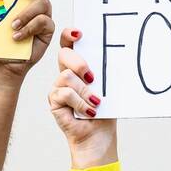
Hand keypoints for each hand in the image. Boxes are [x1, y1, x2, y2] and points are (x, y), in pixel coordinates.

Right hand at [48, 27, 117, 167]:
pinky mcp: (54, 101)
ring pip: (66, 76)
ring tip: (95, 103)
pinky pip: (65, 93)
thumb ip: (106, 71)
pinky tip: (89, 111)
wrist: (98, 137)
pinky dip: (80, 103)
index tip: (80, 33)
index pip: (69, 44)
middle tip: (92, 77)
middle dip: (79, 63)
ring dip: (85, 91)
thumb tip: (116, 53)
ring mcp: (58, 87)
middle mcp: (66, 74)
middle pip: (64, 55)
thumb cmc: (105, 112)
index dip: (69, 35)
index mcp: (79, 67)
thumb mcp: (109, 87)